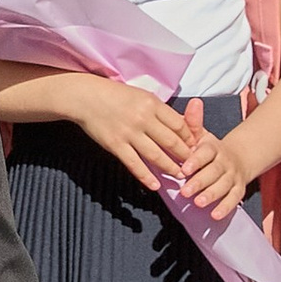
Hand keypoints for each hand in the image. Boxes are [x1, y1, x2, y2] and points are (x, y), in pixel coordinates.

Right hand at [70, 81, 203, 193]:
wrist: (86, 97)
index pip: (179, 125)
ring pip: (156, 155)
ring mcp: (129, 133)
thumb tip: (179, 124)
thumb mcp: (141, 96)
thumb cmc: (114, 95)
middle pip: (172, 142)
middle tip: (193, 166)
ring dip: (170, 168)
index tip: (194, 147)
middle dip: (185, 156)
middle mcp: (143, 118)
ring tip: (179, 176)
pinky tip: (155, 186)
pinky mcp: (116, 145)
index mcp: (151, 103)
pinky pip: (135, 164)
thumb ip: (158, 110)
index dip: (190, 138)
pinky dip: (146, 177)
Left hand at [169, 115, 256, 219]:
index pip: (206, 153)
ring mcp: (233, 176)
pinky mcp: (238, 189)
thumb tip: (194, 102)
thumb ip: (193, 123)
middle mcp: (225, 162)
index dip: (196, 161)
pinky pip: (234, 199)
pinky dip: (225, 207)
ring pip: (224, 186)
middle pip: (214, 172)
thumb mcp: (201, 135)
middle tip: (185, 191)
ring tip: (198, 203)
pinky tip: (215, 215)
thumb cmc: (209, 149)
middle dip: (200, 182)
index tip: (184, 168)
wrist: (237, 158)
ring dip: (212, 195)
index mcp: (214, 147)